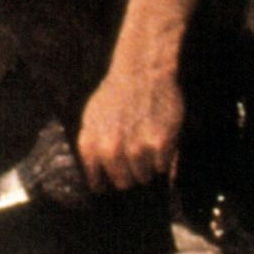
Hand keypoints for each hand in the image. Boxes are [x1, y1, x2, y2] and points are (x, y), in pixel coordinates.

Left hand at [76, 64, 182, 193]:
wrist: (141, 70)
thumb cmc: (116, 94)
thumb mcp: (91, 118)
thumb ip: (91, 148)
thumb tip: (97, 181)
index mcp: (92, 145)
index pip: (97, 182)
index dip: (106, 181)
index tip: (111, 180)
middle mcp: (111, 151)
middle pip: (123, 183)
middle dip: (129, 172)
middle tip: (134, 151)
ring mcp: (136, 149)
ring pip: (143, 177)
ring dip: (147, 165)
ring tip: (145, 140)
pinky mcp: (159, 145)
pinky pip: (162, 167)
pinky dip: (162, 157)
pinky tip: (158, 136)